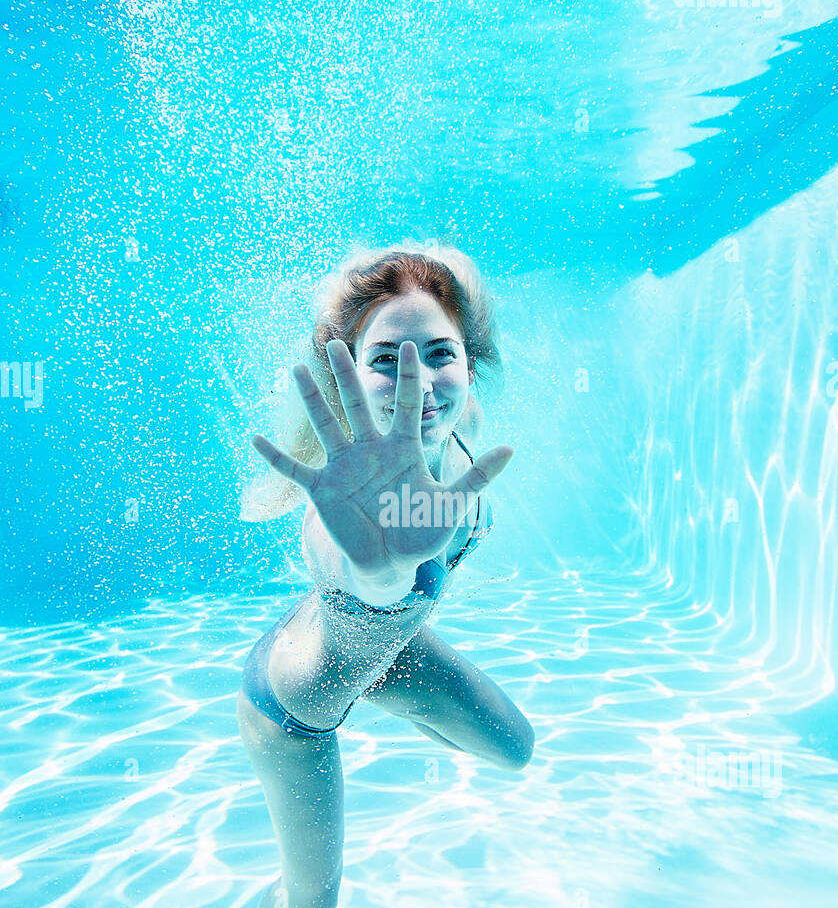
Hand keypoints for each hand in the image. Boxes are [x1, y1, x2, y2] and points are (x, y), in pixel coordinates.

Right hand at [251, 339, 512, 583]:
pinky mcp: (323, 488)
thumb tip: (512, 448)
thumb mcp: (453, 504)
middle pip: (357, 404)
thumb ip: (478, 475)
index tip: (409, 346)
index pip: (404, 405)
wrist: (391, 563)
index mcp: (402, 449)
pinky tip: (254, 438)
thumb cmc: (421, 532)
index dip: (407, 377)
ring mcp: (344, 467)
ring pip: (326, 425)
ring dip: (311, 399)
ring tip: (296, 370)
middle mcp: (370, 450)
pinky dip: (275, 456)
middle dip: (347, 375)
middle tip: (335, 345)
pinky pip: (295, 469)